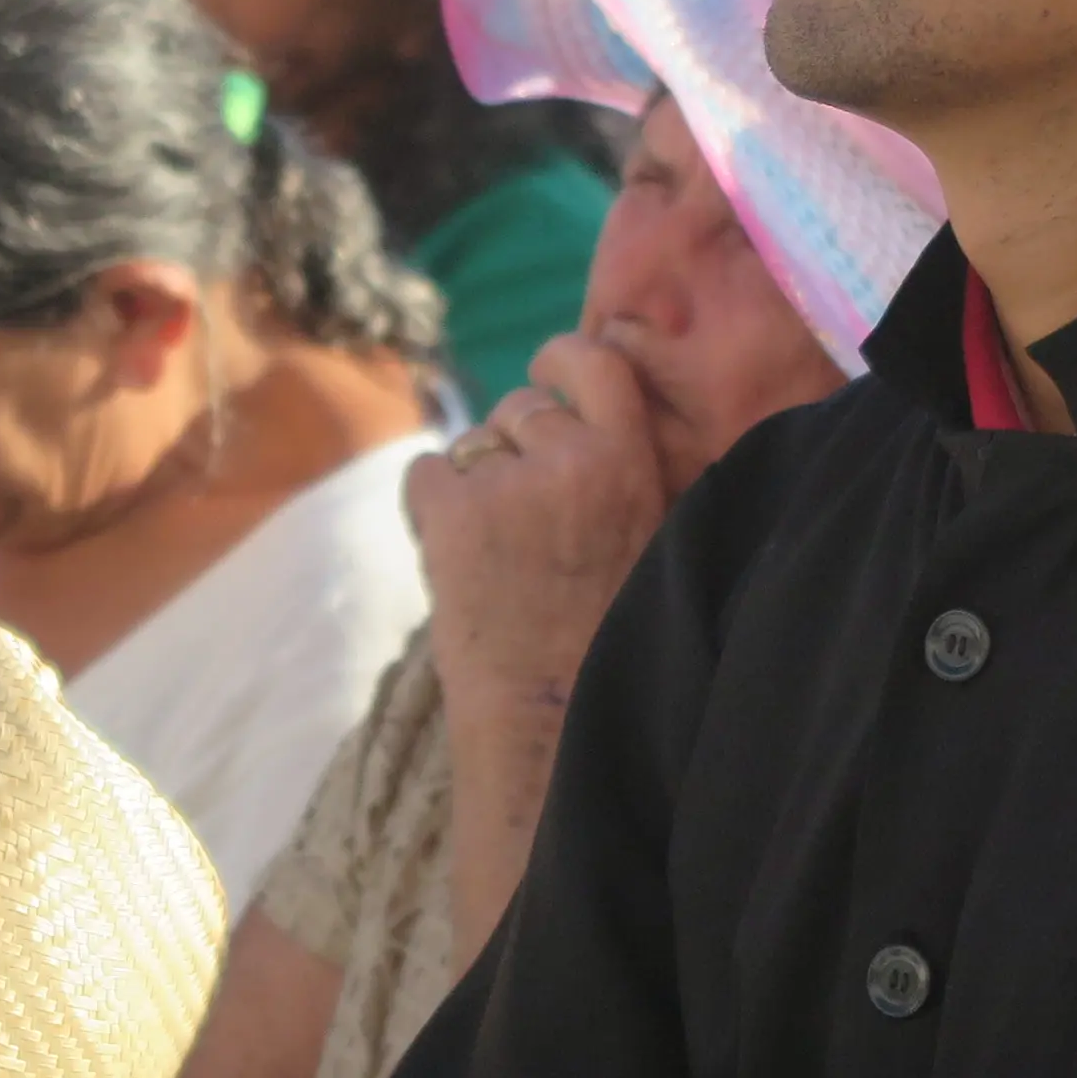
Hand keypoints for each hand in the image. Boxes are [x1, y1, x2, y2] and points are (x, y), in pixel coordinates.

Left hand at [409, 334, 673, 746]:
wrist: (555, 720)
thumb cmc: (608, 644)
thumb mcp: (651, 542)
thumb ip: (625, 477)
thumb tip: (582, 424)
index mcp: (632, 463)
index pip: (597, 363)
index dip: (564, 357)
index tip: (548, 363)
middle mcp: (572, 456)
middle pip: (523, 406)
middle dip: (516, 447)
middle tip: (524, 519)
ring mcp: (507, 481)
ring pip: (474, 443)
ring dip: (476, 481)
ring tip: (497, 553)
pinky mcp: (450, 512)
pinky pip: (425, 474)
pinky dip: (431, 507)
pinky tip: (455, 553)